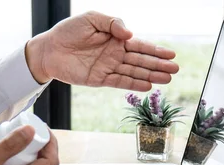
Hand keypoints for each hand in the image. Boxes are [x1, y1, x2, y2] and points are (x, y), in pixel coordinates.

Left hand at [26, 11, 178, 90]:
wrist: (49, 49)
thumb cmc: (69, 31)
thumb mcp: (92, 18)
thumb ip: (112, 23)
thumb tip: (130, 34)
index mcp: (115, 39)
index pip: (140, 45)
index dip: (156, 50)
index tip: (171, 55)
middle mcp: (114, 54)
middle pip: (141, 61)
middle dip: (158, 65)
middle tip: (175, 70)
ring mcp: (108, 67)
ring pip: (133, 72)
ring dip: (150, 76)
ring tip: (167, 80)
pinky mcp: (99, 79)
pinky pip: (119, 82)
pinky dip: (133, 84)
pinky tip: (147, 86)